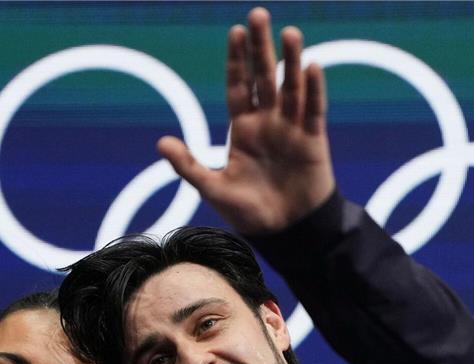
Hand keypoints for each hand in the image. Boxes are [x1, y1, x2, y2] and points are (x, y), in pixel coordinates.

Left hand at [158, 7, 335, 234]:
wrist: (286, 232)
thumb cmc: (250, 212)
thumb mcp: (214, 189)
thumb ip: (189, 165)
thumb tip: (161, 143)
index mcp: (243, 129)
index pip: (238, 86)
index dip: (237, 60)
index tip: (235, 32)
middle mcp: (268, 122)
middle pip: (264, 77)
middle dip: (261, 47)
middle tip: (258, 14)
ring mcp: (291, 128)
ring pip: (291, 87)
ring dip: (291, 60)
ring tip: (289, 32)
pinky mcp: (313, 140)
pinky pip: (312, 110)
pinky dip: (313, 90)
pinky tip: (311, 68)